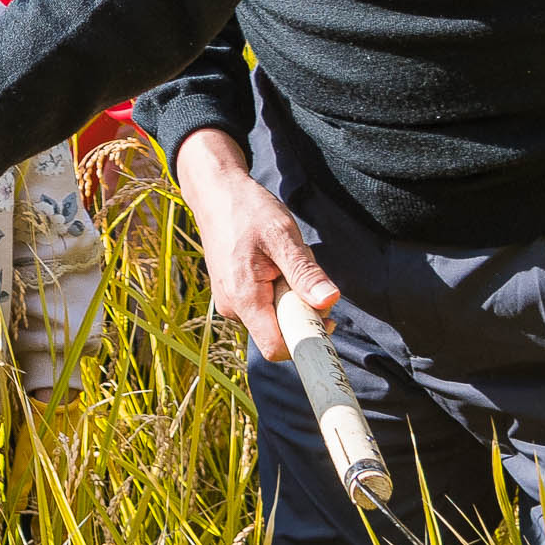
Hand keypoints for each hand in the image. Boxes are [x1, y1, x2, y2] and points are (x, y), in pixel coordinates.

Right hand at [173, 128, 337, 360]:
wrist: (215, 195)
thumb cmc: (248, 211)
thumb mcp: (283, 236)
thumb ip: (305, 272)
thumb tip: (329, 302)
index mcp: (244, 298)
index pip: (277, 349)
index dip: (306, 341)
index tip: (327, 319)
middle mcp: (233, 308)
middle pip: (281, 332)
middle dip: (302, 309)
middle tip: (301, 270)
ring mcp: (231, 303)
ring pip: (275, 317)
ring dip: (290, 296)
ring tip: (282, 259)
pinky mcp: (233, 296)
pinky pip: (266, 306)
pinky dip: (279, 289)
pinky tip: (272, 262)